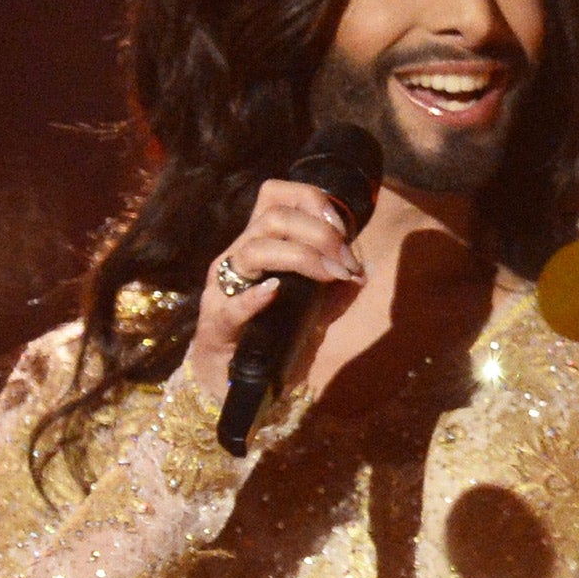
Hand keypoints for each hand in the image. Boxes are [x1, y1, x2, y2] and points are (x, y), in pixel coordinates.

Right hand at [185, 180, 365, 402]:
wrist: (232, 380)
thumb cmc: (271, 336)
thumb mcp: (311, 312)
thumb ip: (335, 293)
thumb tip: (362, 274)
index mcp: (259, 245)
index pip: (275, 197)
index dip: (310, 199)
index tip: (342, 226)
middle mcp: (238, 257)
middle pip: (272, 218)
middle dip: (319, 233)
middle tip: (346, 263)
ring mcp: (224, 288)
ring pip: (253, 250)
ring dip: (301, 258)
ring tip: (330, 275)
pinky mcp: (216, 323)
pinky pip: (232, 304)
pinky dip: (255, 296)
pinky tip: (275, 292)